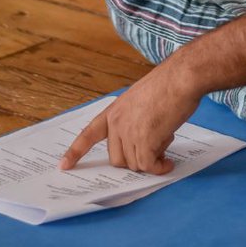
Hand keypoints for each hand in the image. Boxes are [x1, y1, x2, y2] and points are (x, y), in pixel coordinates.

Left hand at [59, 64, 200, 173]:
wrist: (181, 78)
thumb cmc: (169, 84)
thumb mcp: (141, 100)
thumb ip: (134, 120)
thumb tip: (144, 143)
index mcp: (114, 111)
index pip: (89, 134)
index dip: (76, 152)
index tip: (64, 166)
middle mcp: (117, 123)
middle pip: (117, 159)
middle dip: (135, 159)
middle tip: (155, 148)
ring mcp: (129, 133)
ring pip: (134, 164)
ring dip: (151, 160)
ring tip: (166, 142)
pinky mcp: (145, 141)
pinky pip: (148, 166)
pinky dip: (159, 168)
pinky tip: (168, 163)